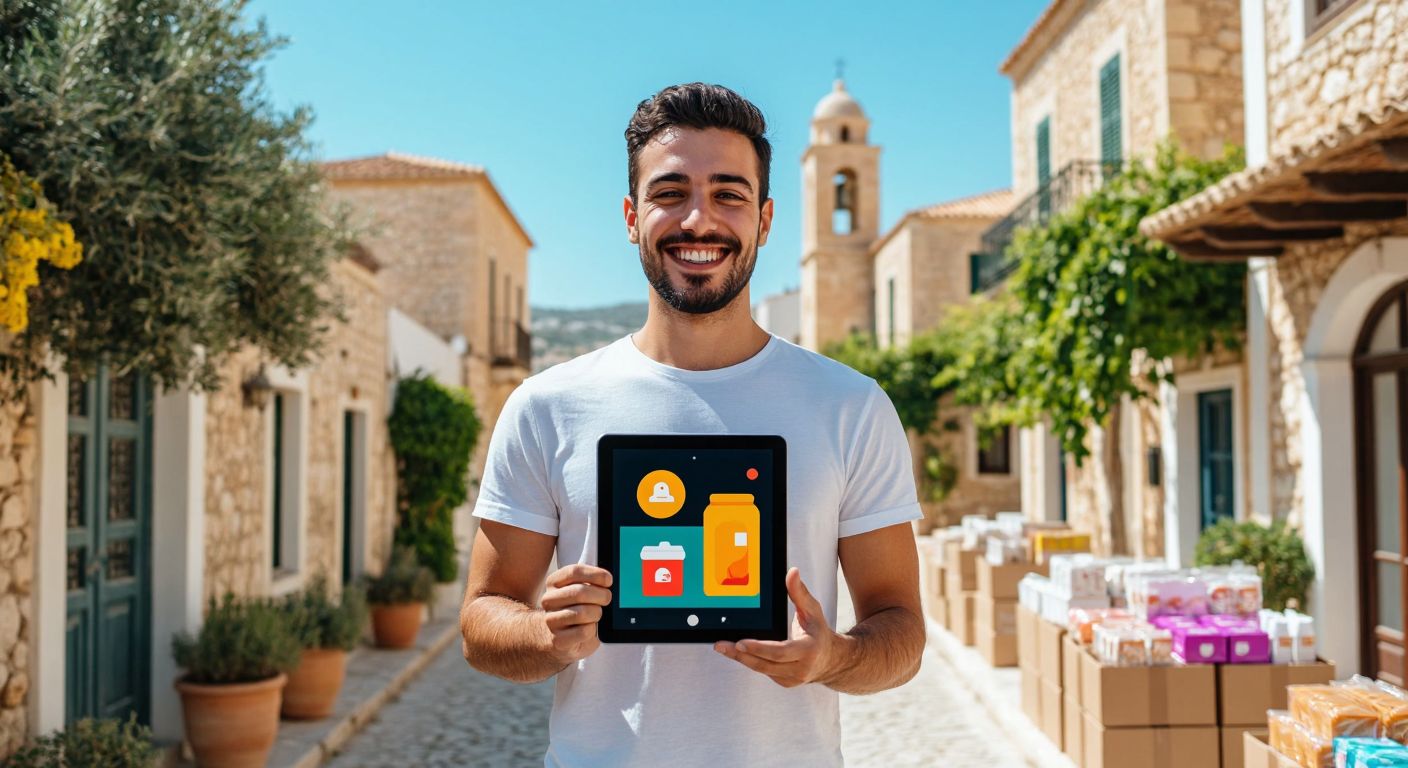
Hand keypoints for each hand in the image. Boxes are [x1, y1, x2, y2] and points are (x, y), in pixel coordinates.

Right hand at [540, 563, 611, 666]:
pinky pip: (584, 631)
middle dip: (601, 595)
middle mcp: (549, 600)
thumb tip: (608, 580)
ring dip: (596, 614)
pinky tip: (589, 628)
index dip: (595, 574)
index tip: (608, 580)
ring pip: (583, 612)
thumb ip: (589, 582)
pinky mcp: (558, 640)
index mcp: (554, 583)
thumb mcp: (577, 591)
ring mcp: (551, 620)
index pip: (574, 572)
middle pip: (579, 592)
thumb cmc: (572, 610)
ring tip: (596, 615)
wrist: (555, 636)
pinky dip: (592, 630)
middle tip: (607, 599)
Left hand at [714, 567, 844, 687]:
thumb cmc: (818, 631)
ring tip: (723, 647)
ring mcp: (791, 678)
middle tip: (721, 644)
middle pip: (765, 664)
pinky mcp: (784, 682)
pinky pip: (763, 671)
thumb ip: (799, 592)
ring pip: (761, 669)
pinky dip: (749, 660)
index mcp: (808, 650)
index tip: (740, 642)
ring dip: (741, 658)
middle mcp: (800, 668)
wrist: (830, 659)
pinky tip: (736, 651)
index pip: (780, 652)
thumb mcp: (812, 610)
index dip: (759, 648)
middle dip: (741, 654)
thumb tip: (792, 572)